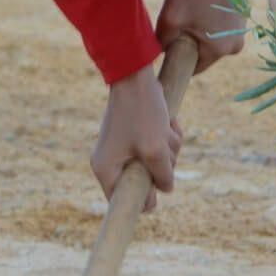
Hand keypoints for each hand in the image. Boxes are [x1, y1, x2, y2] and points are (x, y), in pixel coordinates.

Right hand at [92, 65, 180, 212]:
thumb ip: (163, 176)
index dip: (145, 198)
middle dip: (163, 164)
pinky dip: (167, 135)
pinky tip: (168, 121)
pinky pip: (158, 146)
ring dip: (168, 147)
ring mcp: (124, 147)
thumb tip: (166, 188)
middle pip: (146, 180)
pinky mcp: (136, 134)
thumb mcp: (155, 150)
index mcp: (106, 170)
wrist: (135, 74)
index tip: (159, 186)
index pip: (124, 200)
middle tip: (163, 145)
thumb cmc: (141, 112)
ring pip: (156, 162)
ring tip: (165, 127)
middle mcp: (112, 161)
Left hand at [155, 0, 248, 74]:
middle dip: (188, 40)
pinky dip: (208, 15)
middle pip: (203, 51)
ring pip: (211, 35)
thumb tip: (162, 52)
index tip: (168, 48)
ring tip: (190, 5)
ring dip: (198, 26)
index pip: (195, 67)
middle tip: (178, 19)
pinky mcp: (241, 13)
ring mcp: (241, 28)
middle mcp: (236, 43)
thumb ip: (163, 43)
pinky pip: (219, 22)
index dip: (178, 59)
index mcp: (221, 50)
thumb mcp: (170, 18)